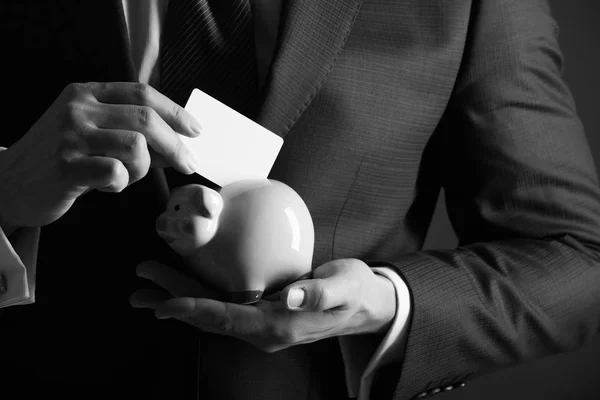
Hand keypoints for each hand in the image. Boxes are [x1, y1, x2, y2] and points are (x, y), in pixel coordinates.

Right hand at [0, 82, 201, 233]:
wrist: (10, 182)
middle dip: (176, 145)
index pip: (143, 93)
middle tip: (188, 164)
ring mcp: (69, 136)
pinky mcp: (65, 167)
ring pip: (136, 147)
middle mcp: (77, 108)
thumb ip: (131, 132)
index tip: (196, 130)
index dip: (175, 112)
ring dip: (143, 168)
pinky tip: (108, 186)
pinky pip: (116, 172)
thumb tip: (179, 143)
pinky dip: (122, 184)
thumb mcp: (93, 134)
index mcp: (86, 93)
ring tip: (126, 176)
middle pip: (147, 119)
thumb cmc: (61, 158)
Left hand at [130, 258, 396, 352]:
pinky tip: (179, 290)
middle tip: (140, 286)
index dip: (195, 310)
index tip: (164, 302)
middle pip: (210, 317)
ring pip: (211, 314)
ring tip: (146, 290)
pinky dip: (196, 298)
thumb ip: (321, 292)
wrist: (365, 306)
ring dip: (178, 300)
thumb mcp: (346, 288)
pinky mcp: (261, 314)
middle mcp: (265, 331)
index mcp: (281, 326)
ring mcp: (261, 325)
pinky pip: (221, 308)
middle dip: (174, 300)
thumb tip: (292, 295)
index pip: (229, 319)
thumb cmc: (355, 292)